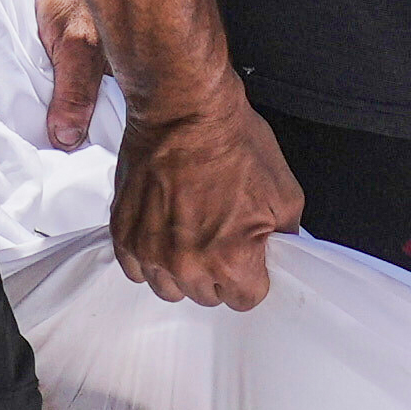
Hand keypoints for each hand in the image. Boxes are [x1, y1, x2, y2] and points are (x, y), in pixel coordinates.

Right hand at [109, 86, 295, 309]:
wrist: (185, 109)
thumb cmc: (233, 143)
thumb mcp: (285, 194)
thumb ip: (284, 237)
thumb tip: (280, 252)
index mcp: (231, 261)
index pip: (245, 300)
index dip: (252, 277)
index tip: (248, 257)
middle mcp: (187, 265)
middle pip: (207, 297)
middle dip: (218, 273)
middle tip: (220, 237)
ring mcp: (150, 251)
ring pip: (170, 289)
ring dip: (182, 271)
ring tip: (190, 237)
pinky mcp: (124, 235)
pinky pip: (136, 270)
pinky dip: (150, 258)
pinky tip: (163, 235)